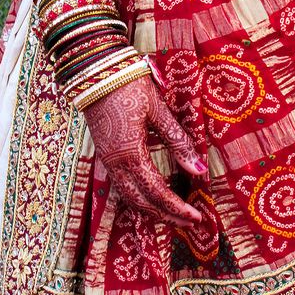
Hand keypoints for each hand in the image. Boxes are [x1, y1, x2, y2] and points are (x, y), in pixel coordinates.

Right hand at [84, 76, 206, 227]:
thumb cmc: (130, 86)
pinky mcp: (105, 155)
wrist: (95, 72)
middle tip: (190, 222)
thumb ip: (178, 142)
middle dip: (167, 215)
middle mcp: (116, 163)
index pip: (157, 192)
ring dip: (152, 210)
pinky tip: (151, 197)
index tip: (196, 217)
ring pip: (129, 197)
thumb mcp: (159, 112)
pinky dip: (138, 198)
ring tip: (174, 215)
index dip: (177, 208)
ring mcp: (107, 161)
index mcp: (130, 154)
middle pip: (141, 202)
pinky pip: (121, 186)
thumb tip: (200, 169)